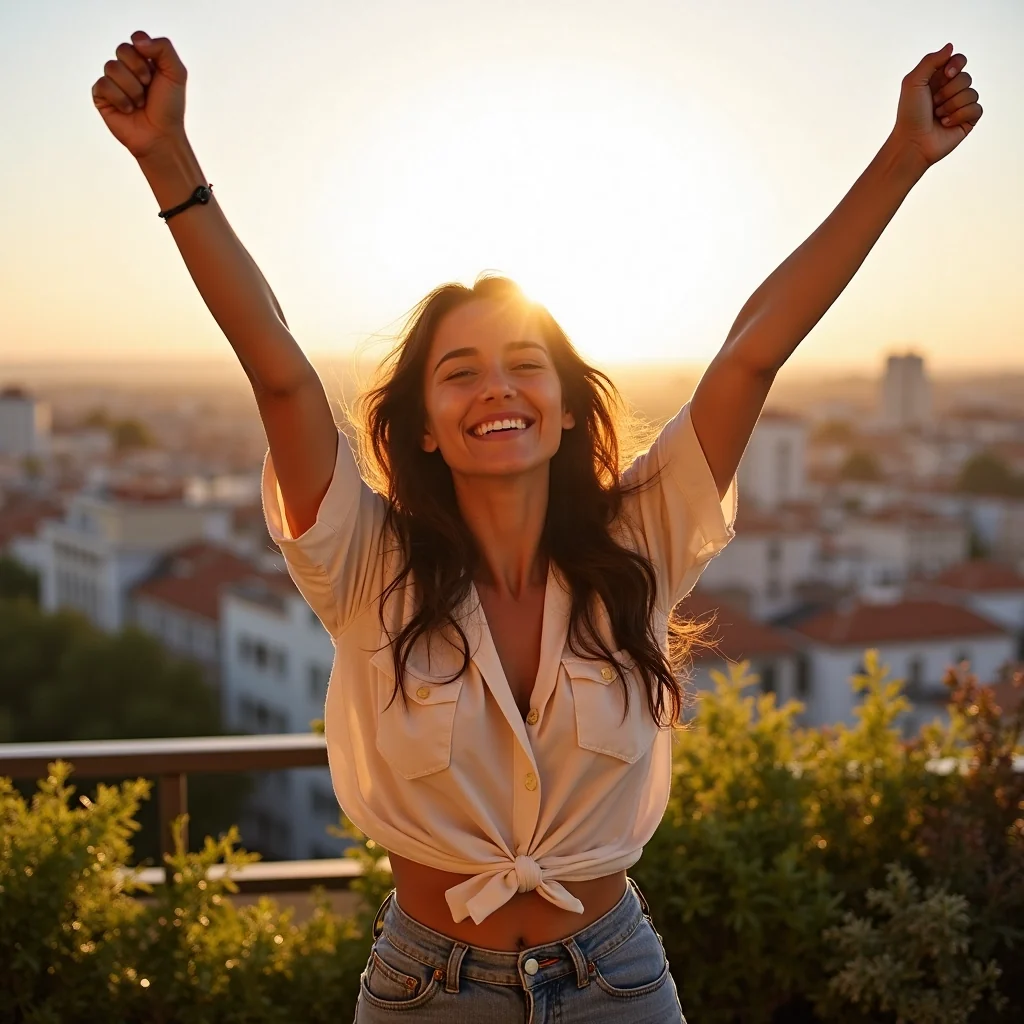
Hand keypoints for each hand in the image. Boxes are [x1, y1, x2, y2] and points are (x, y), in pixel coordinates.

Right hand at [91, 31, 187, 160]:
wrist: (161, 135)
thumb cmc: (169, 107)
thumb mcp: (176, 74)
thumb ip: (164, 48)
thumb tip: (136, 40)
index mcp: (143, 60)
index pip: (136, 39)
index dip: (146, 54)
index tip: (155, 72)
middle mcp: (126, 68)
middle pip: (122, 49)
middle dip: (140, 71)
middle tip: (148, 88)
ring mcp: (112, 81)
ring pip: (112, 67)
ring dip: (132, 89)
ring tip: (140, 103)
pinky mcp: (101, 95)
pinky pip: (103, 84)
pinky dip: (120, 99)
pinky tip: (129, 110)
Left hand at [891, 43, 982, 169]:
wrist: (912, 142)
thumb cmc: (909, 114)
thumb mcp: (913, 82)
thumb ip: (931, 61)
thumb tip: (950, 46)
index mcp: (938, 79)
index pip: (959, 60)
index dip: (956, 64)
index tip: (946, 74)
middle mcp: (950, 91)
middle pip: (966, 77)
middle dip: (948, 91)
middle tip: (933, 104)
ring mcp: (960, 106)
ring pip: (971, 93)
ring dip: (951, 105)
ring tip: (938, 116)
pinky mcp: (967, 120)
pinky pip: (976, 108)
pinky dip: (959, 116)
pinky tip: (945, 124)